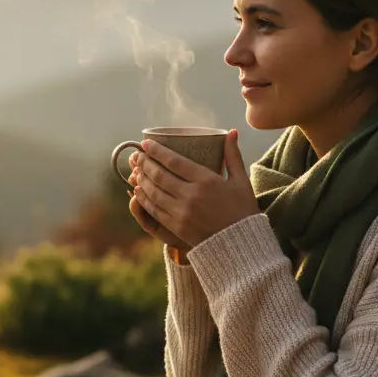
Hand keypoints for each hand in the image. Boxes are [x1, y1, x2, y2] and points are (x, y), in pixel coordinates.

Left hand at [130, 129, 260, 248]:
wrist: (241, 244)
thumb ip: (232, 155)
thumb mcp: (242, 181)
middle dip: (145, 163)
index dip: (157, 151)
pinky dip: (144, 199)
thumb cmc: (242, 210)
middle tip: (137, 155)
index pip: (174, 161)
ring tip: (135, 170)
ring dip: (142, 179)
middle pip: (160, 175)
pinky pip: (154, 209)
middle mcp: (191, 195)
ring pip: (154, 192)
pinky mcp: (176, 226)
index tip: (145, 143)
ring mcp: (182, 212)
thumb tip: (232, 131)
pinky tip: (138, 191)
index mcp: (207, 181)